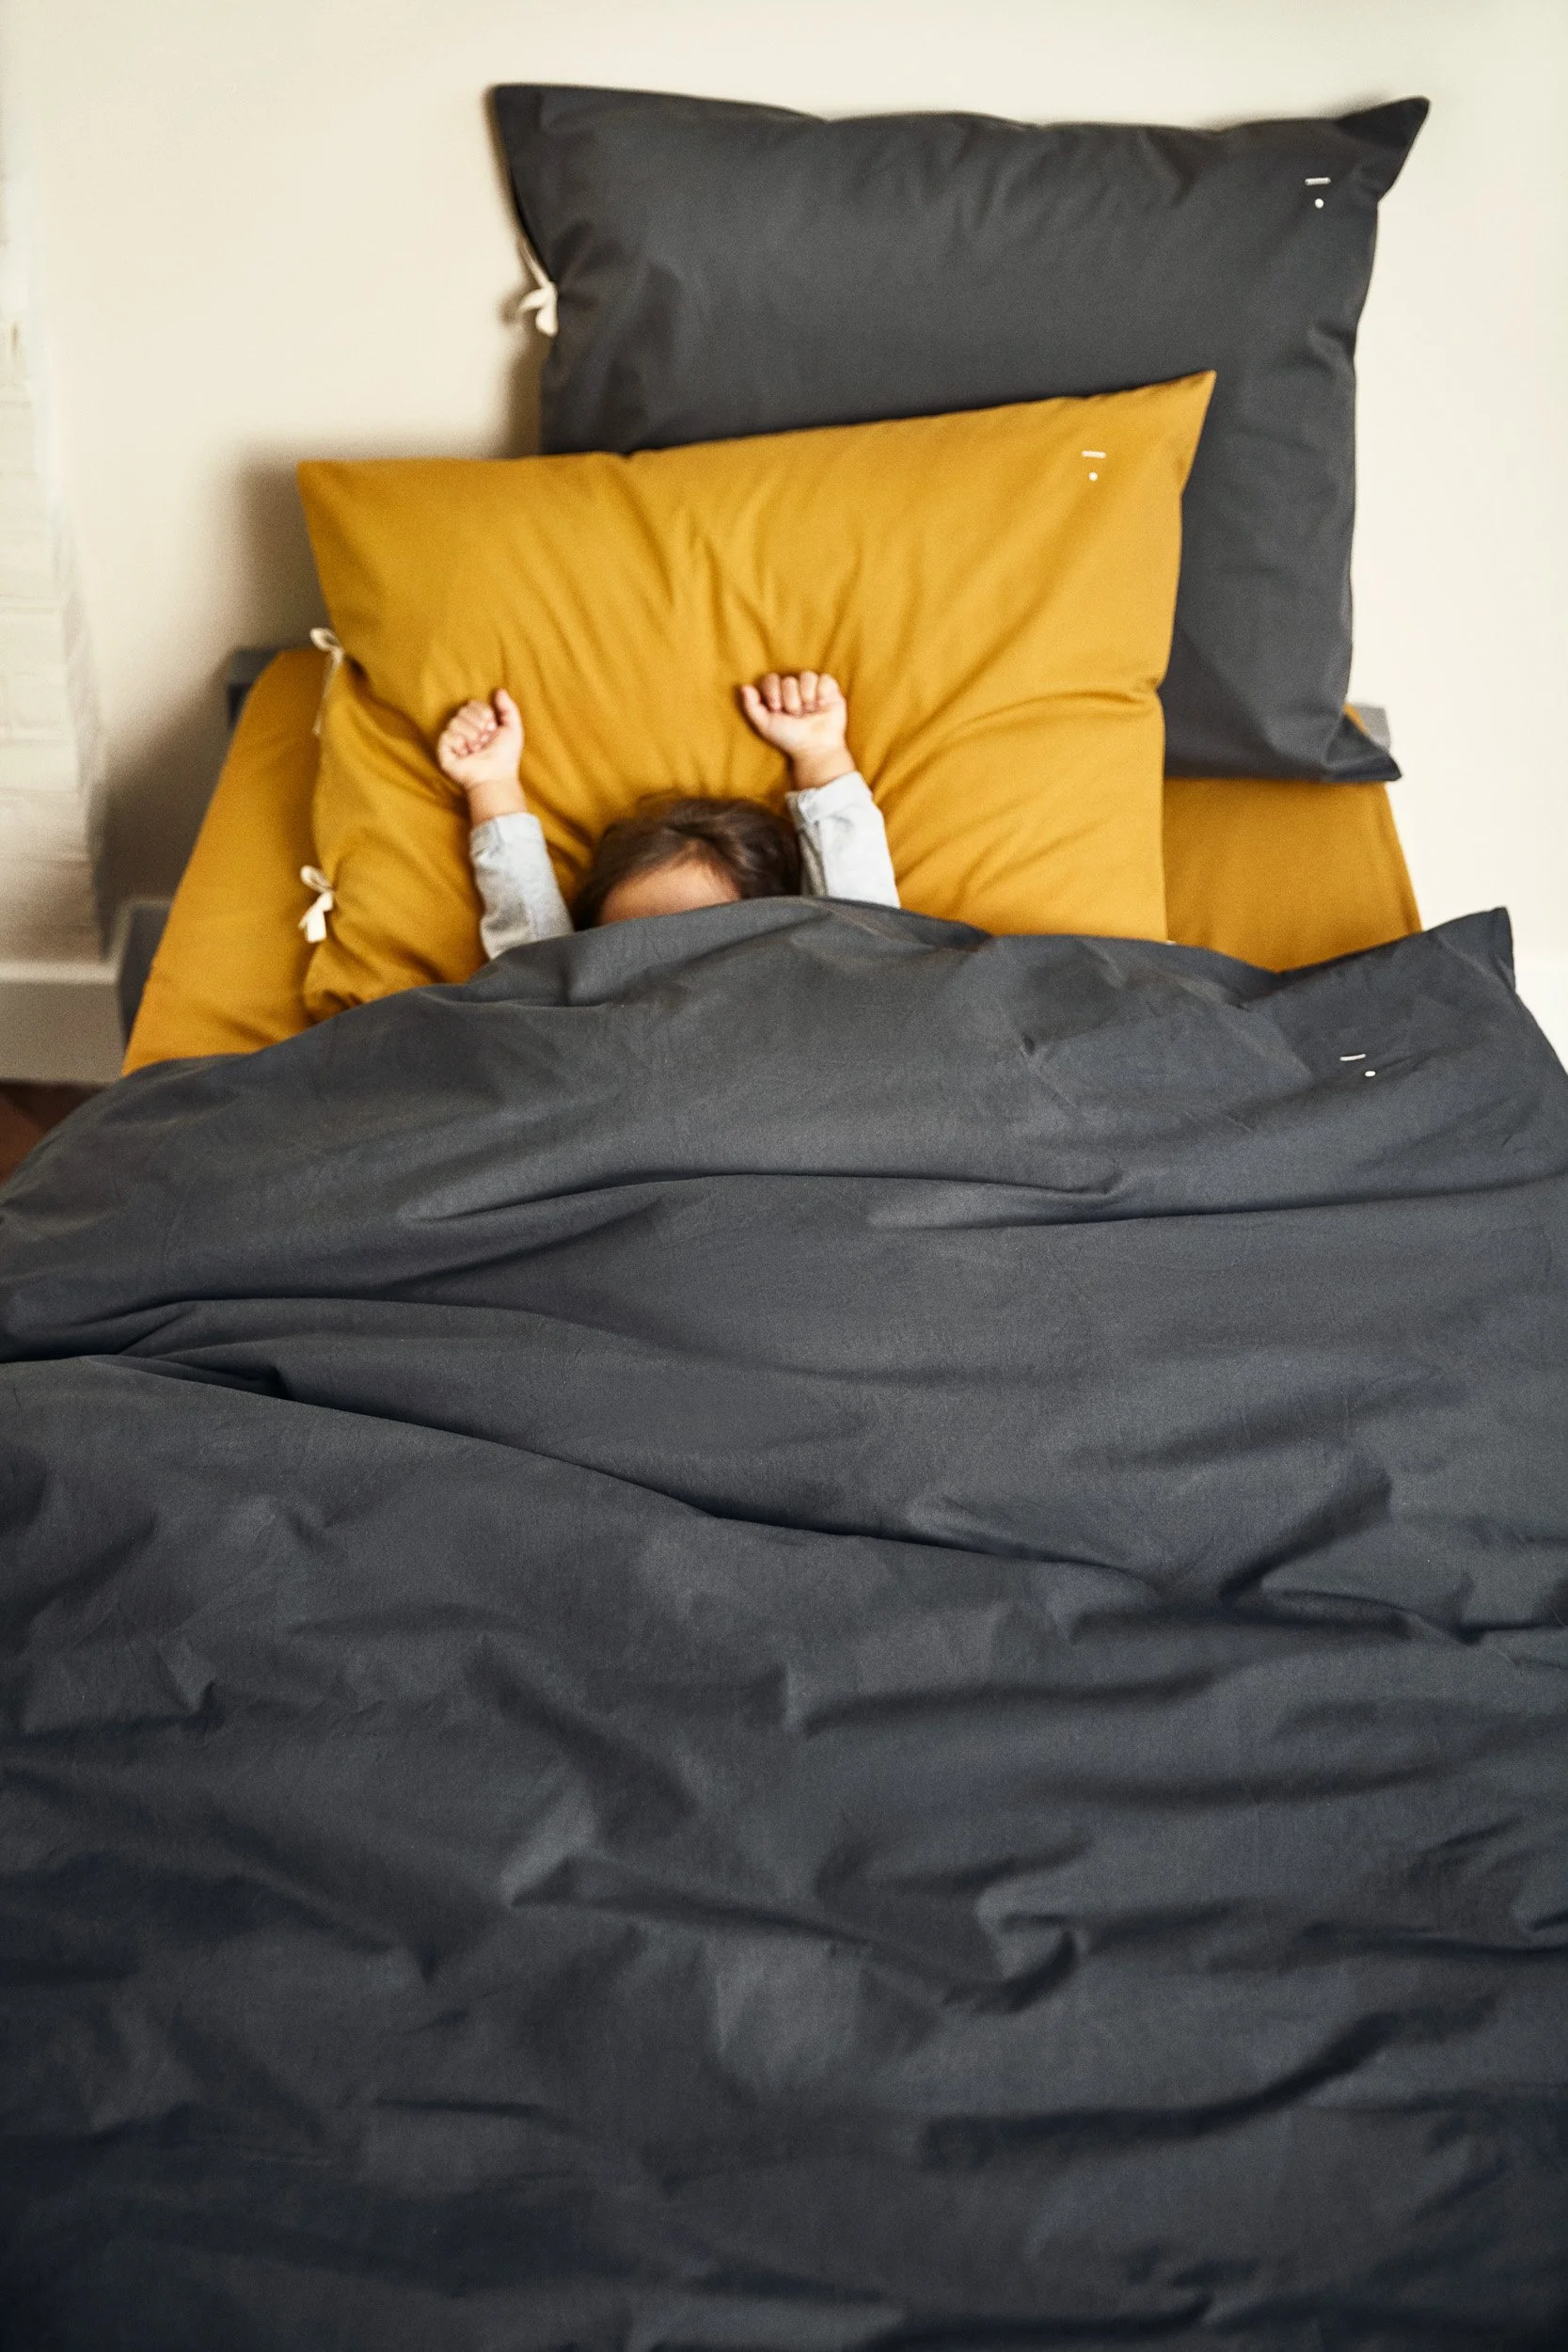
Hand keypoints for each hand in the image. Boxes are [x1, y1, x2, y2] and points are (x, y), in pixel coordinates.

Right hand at [436, 690, 525, 816]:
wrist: (496, 776)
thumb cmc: (505, 757)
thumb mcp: (513, 729)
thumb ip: (508, 708)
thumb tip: (499, 690)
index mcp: (478, 723)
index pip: (473, 703)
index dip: (485, 715)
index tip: (493, 731)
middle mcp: (464, 730)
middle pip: (463, 710)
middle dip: (479, 725)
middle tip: (484, 742)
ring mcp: (453, 741)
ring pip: (455, 721)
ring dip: (471, 736)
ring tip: (476, 749)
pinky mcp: (443, 751)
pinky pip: (446, 735)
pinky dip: (459, 743)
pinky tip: (465, 754)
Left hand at [740, 671, 854, 788]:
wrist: (815, 748)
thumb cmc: (789, 739)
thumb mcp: (765, 725)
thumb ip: (751, 706)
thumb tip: (744, 687)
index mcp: (778, 696)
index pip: (771, 679)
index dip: (772, 692)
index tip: (777, 709)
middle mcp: (795, 691)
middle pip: (788, 680)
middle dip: (791, 700)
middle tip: (796, 716)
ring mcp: (813, 690)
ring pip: (806, 676)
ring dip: (806, 697)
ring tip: (809, 713)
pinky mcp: (830, 691)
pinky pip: (824, 678)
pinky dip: (822, 692)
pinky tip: (821, 706)